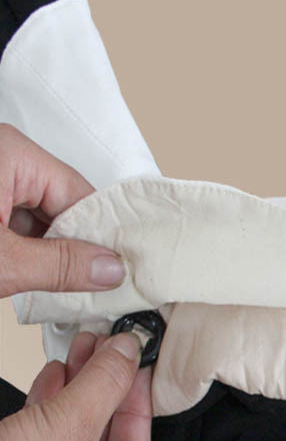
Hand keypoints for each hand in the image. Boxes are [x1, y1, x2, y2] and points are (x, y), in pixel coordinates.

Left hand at [0, 123, 124, 295]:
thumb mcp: (0, 260)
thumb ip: (59, 264)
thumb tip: (111, 269)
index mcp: (12, 153)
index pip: (80, 197)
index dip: (100, 238)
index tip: (118, 272)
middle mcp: (3, 155)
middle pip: (62, 206)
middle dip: (72, 248)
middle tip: (91, 287)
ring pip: (38, 217)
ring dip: (46, 252)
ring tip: (56, 284)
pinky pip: (15, 220)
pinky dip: (23, 248)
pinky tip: (29, 273)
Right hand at [0, 331, 151, 440]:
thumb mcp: (64, 434)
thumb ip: (103, 389)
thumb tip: (130, 351)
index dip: (137, 405)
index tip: (140, 366)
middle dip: (105, 391)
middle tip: (112, 349)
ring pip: (69, 439)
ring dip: (76, 391)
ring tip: (85, 348)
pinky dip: (47, 406)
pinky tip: (55, 373)